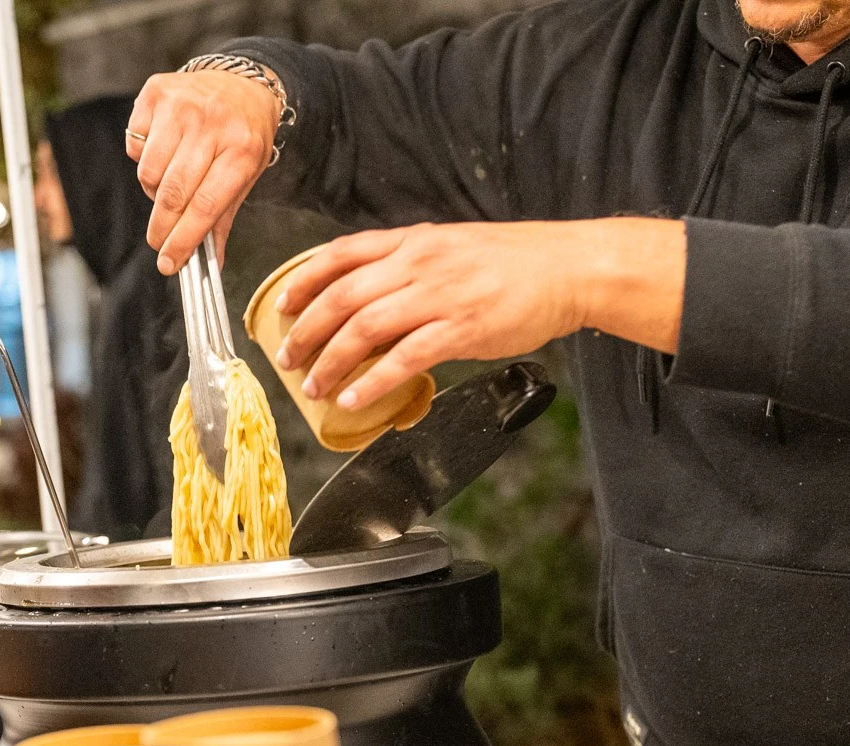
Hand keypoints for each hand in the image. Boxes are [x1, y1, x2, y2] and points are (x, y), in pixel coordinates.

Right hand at [127, 69, 281, 272]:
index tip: (169, 263)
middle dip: (161, 228)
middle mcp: (211, 123)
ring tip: (170, 183)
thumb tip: (212, 265)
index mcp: (242, 149)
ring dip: (154, 190)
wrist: (243, 84)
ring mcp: (181, 104)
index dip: (183, 240)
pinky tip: (163, 149)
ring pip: (148, 173)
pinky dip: (144, 157)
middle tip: (158, 242)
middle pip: (173, 193)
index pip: (204, 206)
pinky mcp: (156, 93)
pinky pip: (135, 145)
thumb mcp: (247, 176)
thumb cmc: (244, 136)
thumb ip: (223, 219)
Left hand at [276, 218, 685, 408]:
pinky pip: (404, 360)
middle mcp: (418, 264)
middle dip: (305, 331)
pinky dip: (371, 382)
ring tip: (313, 386)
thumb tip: (372, 294)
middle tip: (287, 358)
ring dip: (330, 362)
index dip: (302, 281)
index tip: (280, 306)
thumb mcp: (451, 247)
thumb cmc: (513, 262)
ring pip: (363, 329)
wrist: (568, 267)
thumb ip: (410, 265)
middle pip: (341, 296)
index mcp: (412, 242)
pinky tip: (353, 400)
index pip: (340, 254)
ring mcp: (438, 296)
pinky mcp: (461, 329)